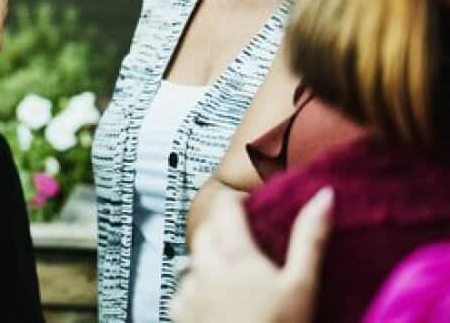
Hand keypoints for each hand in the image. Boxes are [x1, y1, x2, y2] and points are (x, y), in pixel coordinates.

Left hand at [172, 187, 332, 322]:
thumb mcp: (302, 285)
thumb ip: (310, 238)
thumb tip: (324, 195)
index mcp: (233, 255)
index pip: (225, 208)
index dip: (236, 200)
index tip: (251, 204)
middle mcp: (204, 268)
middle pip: (205, 231)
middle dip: (222, 227)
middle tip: (246, 237)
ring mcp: (188, 292)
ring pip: (193, 261)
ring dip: (209, 260)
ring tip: (234, 273)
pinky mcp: (181, 315)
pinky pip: (184, 291)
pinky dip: (198, 289)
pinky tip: (217, 301)